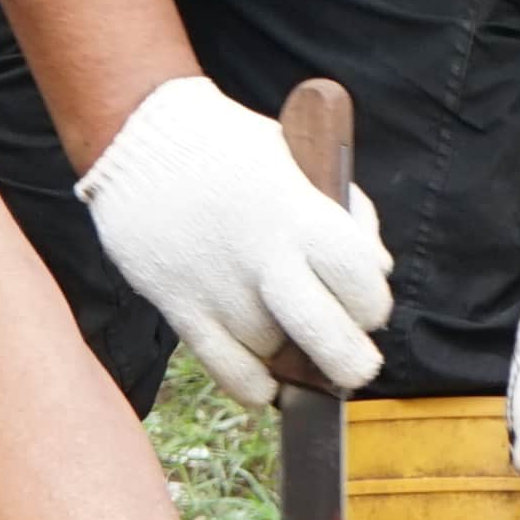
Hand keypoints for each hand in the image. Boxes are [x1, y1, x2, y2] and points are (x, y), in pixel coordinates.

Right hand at [77, 77, 392, 407]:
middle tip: (355, 364)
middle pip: (329, 339)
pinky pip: (226, 369)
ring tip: (288, 335)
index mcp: (301, 214)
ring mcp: (219, 286)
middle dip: (351, 361)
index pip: (363, 285)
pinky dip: (252, 385)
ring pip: (274, 356)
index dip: (373, 306)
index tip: (367, 309)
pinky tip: (265, 380)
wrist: (141, 134)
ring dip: (289, 357)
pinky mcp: (178, 304)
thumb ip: (346, 213)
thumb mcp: (300, 160)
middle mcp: (264, 257)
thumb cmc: (233, 149)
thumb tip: (379, 269)